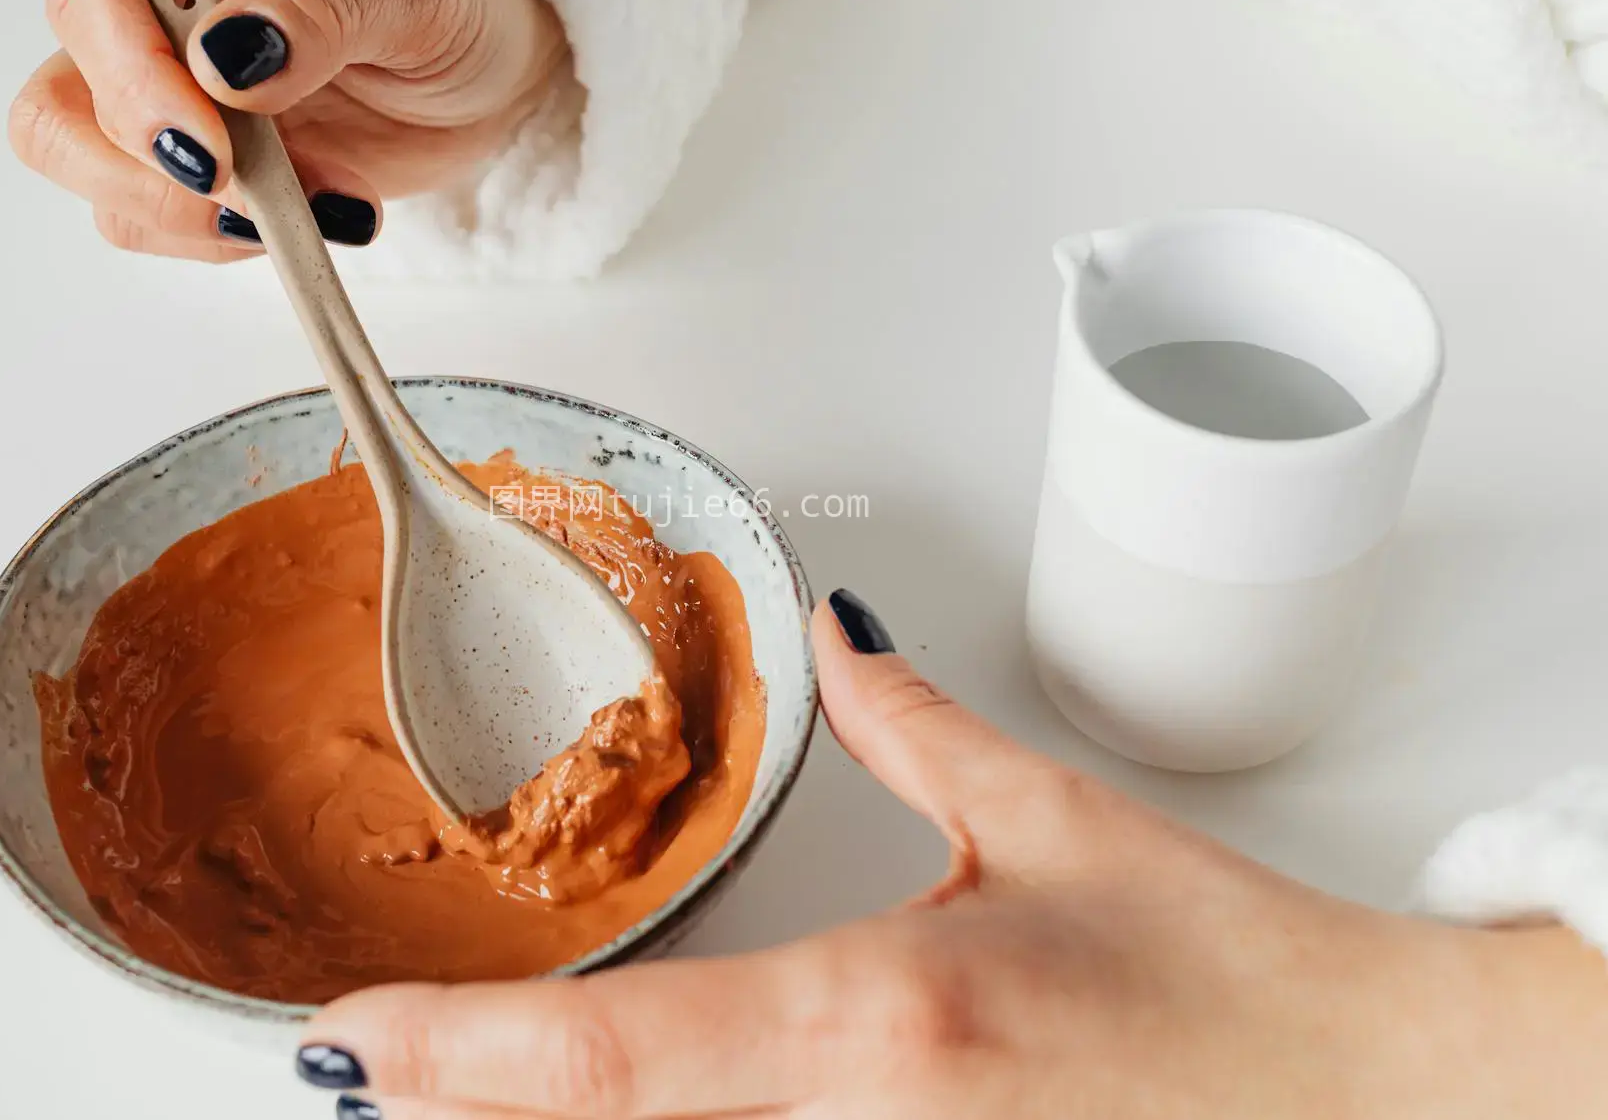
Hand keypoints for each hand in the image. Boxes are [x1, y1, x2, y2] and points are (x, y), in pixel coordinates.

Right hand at [9, 0, 566, 260]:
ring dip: (191, 216)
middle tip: (243, 194)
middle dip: (138, 168)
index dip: (130, 78)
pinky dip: (234, 240)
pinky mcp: (204, 167)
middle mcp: (156, 5)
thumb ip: (319, 13)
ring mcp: (170, 94)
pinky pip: (164, 224)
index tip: (212, 143)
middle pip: (59, 102)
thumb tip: (226, 59)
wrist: (496, 70)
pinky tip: (327, 213)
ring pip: (94, 177)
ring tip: (314, 205)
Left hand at [296, 591, 1607, 1117]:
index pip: (612, 1057)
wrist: (1362, 1097)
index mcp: (875, 1022)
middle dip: (469, 1111)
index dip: (455, 1060)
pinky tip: (599, 1110)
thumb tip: (848, 631)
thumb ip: (917, 722)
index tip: (341, 1047)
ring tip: (446, 1085)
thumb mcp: (1053, 823)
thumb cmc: (1226, 978)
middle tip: (369, 1069)